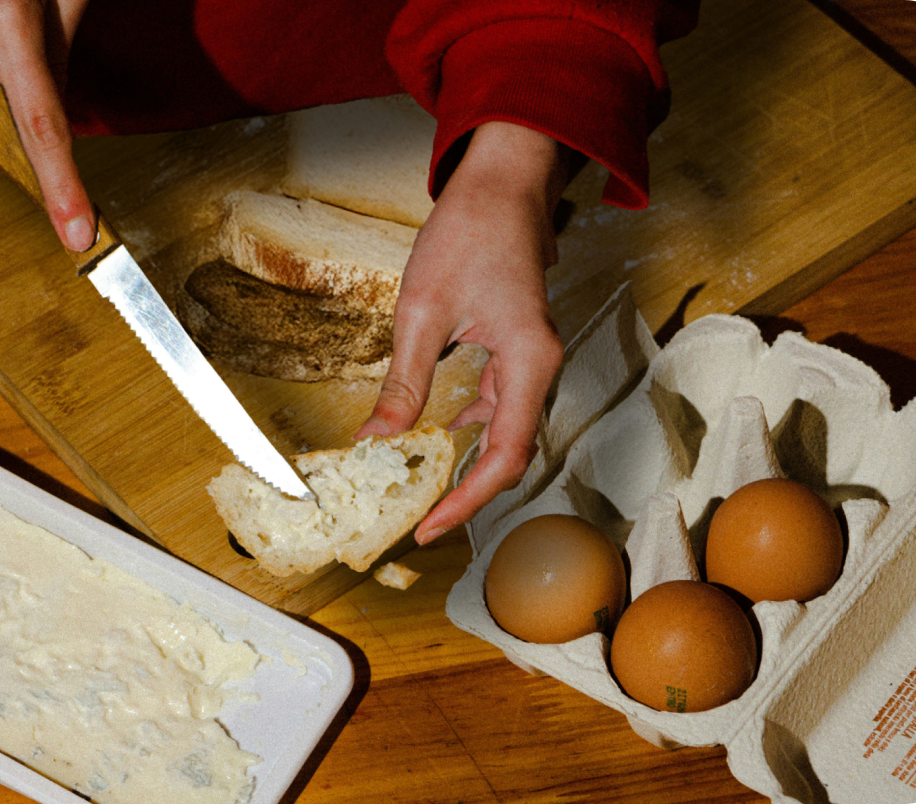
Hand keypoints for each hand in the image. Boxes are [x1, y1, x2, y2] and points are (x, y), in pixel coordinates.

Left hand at [355, 121, 568, 543]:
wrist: (502, 183)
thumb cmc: (471, 232)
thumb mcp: (422, 311)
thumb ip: (404, 382)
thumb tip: (376, 441)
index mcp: (530, 361)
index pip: (505, 456)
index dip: (468, 500)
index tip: (430, 526)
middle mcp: (539, 368)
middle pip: (510, 453)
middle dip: (464, 492)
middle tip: (418, 519)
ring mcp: (531, 359)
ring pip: (504, 433)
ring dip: (464, 465)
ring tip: (418, 491)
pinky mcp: (516, 350)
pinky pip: (497, 406)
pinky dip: (465, 431)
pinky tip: (431, 439)